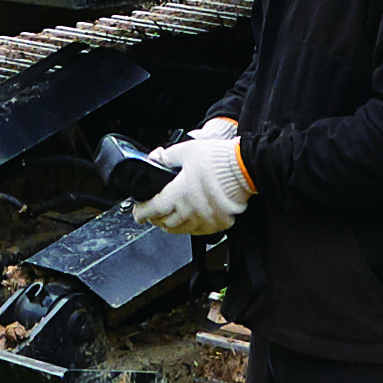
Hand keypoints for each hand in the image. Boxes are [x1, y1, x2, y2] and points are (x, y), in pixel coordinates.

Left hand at [134, 120, 251, 235]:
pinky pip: (199, 231)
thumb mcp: (187, 151)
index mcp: (178, 195)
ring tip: (167, 220)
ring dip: (170, 226)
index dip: (141, 212)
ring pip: (181, 230)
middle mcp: (189, 211)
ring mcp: (205, 220)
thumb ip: (168, 156)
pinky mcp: (219, 223)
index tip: (137, 213)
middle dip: (155, 219)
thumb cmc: (218, 160)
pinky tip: (189, 221)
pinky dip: (190, 227)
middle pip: (165, 223)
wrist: (245, 169)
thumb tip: (157, 158)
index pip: (152, 209)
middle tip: (150, 215)